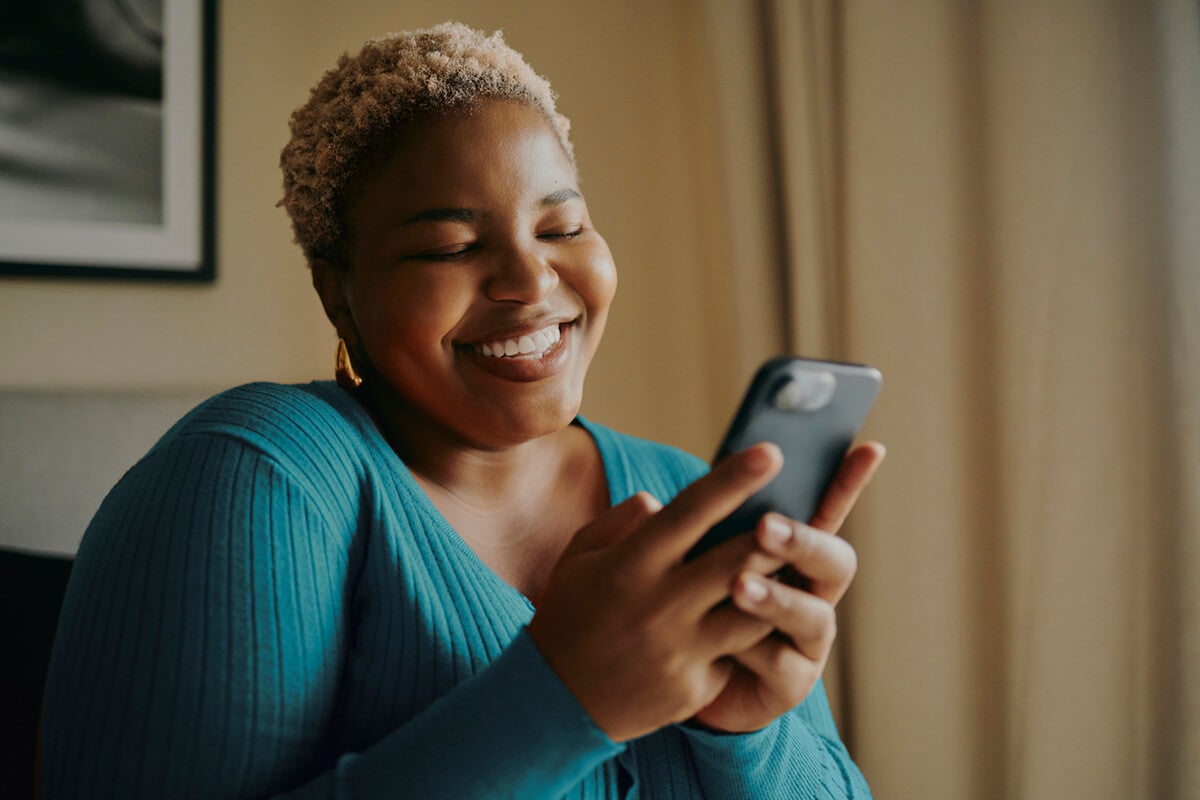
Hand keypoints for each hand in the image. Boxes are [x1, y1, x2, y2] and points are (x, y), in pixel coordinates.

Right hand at [527, 444, 790, 742]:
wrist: (555, 703)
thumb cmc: (568, 617)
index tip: (771, 453)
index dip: (735, 479)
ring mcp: (681, 648)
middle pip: (738, 560)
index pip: (692, 511)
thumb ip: (621, 522)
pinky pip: (735, 653)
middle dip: (778, 534)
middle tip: (800, 512)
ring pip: (755, 611)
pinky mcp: (694, 686)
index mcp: (632, 563)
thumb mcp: (579, 558)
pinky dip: (746, 635)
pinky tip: (753, 622)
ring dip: (776, 587)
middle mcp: (660, 604)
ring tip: (790, 569)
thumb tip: (661, 502)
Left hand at [692, 441, 885, 732]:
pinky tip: (723, 646)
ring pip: (814, 615)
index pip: (825, 509)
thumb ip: (701, 525)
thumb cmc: (692, 604)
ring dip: (777, 597)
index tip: (868, 447)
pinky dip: (753, 651)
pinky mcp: (790, 683)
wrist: (674, 676)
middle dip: (803, 541)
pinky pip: (781, 665)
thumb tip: (673, 490)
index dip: (848, 481)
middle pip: (835, 561)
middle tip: (765, 526)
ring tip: (737, 586)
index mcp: (791, 553)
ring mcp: (806, 640)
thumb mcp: (695, 557)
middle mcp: (811, 592)